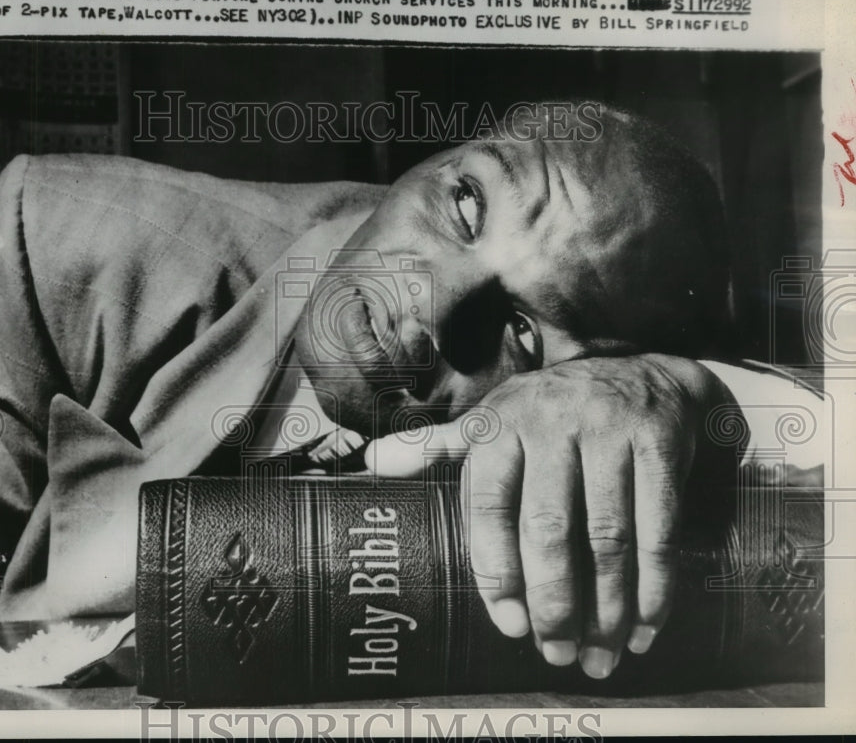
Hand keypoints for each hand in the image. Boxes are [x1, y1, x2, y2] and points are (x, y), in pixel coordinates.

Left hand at [365, 353, 732, 678]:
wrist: (644, 375)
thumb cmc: (551, 411)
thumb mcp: (491, 418)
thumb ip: (437, 446)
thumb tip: (372, 462)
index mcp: (500, 424)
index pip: (488, 507)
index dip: (496, 572)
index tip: (511, 626)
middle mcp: (550, 423)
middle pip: (547, 528)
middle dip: (553, 602)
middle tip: (557, 653)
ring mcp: (607, 429)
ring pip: (606, 536)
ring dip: (607, 607)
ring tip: (601, 655)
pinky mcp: (658, 442)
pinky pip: (658, 526)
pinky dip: (655, 585)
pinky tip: (646, 625)